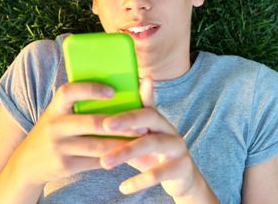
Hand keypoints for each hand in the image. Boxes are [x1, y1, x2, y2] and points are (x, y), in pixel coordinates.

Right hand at [8, 82, 143, 187]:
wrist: (28, 162)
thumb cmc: (55, 130)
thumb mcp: (60, 114)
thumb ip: (79, 104)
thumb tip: (117, 91)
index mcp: (55, 107)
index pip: (70, 92)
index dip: (91, 89)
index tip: (112, 91)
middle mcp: (55, 125)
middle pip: (90, 122)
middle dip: (119, 124)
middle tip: (142, 124)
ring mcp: (59, 147)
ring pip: (97, 145)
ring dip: (121, 143)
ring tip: (141, 140)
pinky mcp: (65, 165)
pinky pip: (94, 161)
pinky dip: (113, 158)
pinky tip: (128, 155)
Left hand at [99, 77, 217, 201]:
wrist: (182, 178)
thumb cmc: (153, 155)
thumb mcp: (139, 140)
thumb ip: (123, 129)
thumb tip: (95, 122)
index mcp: (157, 119)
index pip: (145, 102)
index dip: (138, 95)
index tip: (121, 91)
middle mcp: (168, 128)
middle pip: (149, 117)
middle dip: (127, 119)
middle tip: (105, 125)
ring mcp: (177, 146)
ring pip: (152, 144)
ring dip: (127, 152)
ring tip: (105, 162)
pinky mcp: (181, 167)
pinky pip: (159, 173)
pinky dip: (140, 181)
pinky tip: (123, 187)